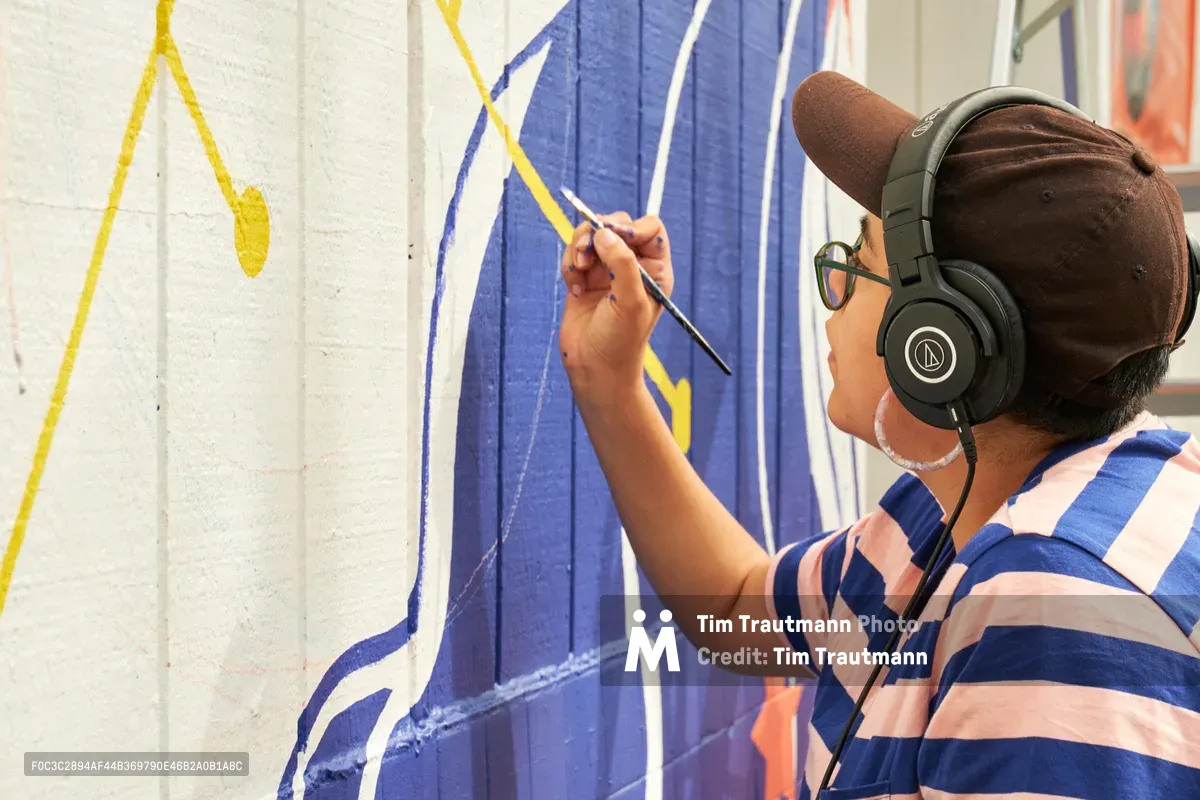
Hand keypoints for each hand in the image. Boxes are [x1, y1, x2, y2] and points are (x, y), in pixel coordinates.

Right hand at [559, 211, 674, 401]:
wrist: (594, 370)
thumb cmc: (620, 341)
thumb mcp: (630, 301)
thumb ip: (622, 263)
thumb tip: (604, 232)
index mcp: (655, 270)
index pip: (649, 228)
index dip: (631, 227)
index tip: (615, 240)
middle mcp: (633, 266)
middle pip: (616, 225)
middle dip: (597, 233)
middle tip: (584, 253)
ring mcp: (606, 271)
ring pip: (590, 236)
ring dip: (578, 248)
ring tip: (577, 272)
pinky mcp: (584, 279)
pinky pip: (574, 254)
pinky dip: (569, 265)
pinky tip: (573, 289)